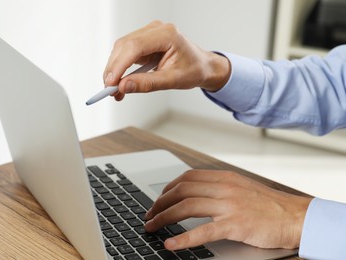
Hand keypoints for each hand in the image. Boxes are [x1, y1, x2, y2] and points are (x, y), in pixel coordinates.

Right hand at [103, 20, 230, 100]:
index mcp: (167, 34)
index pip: (135, 46)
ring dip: (114, 70)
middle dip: (113, 69)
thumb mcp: (173, 81)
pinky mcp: (143, 42)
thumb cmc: (193, 70)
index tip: (110, 83)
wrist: (202, 66)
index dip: (119, 65)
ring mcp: (148, 34)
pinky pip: (125, 53)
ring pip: (121, 49)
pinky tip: (120, 83)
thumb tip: (124, 86)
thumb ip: (148, 84)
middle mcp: (155, 30)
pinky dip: (120, 69)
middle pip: (124, 46)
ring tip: (115, 91)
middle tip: (109, 90)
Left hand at [144, 170, 311, 250]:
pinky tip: (171, 245)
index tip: (159, 199)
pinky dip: (183, 239)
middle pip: (181, 190)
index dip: (168, 188)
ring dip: (164, 217)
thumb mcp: (241, 187)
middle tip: (150, 215)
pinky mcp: (234, 225)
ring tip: (152, 227)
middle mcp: (224, 187)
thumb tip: (195, 192)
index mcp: (224, 177)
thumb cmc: (268, 204)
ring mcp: (228, 205)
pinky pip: (202, 231)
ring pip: (186, 207)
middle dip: (160, 202)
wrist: (293, 216)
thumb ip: (219, 187)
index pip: (187, 177)